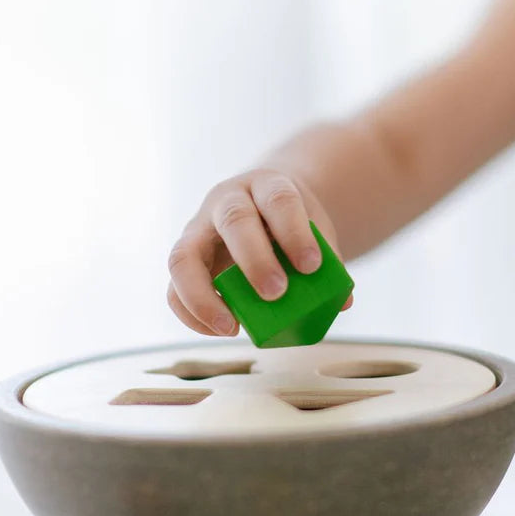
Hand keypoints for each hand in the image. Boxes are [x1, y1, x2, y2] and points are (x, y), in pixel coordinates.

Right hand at [166, 169, 352, 335]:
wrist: (264, 205)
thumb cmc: (292, 224)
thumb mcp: (315, 232)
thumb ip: (329, 263)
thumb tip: (341, 301)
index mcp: (267, 185)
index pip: (279, 199)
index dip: (295, 232)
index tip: (312, 266)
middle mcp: (227, 200)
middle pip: (234, 221)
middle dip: (255, 260)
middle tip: (277, 293)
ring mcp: (199, 228)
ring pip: (183, 256)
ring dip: (204, 295)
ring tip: (232, 326)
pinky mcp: (185, 259)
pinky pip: (173, 287)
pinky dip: (191, 314)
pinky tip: (222, 329)